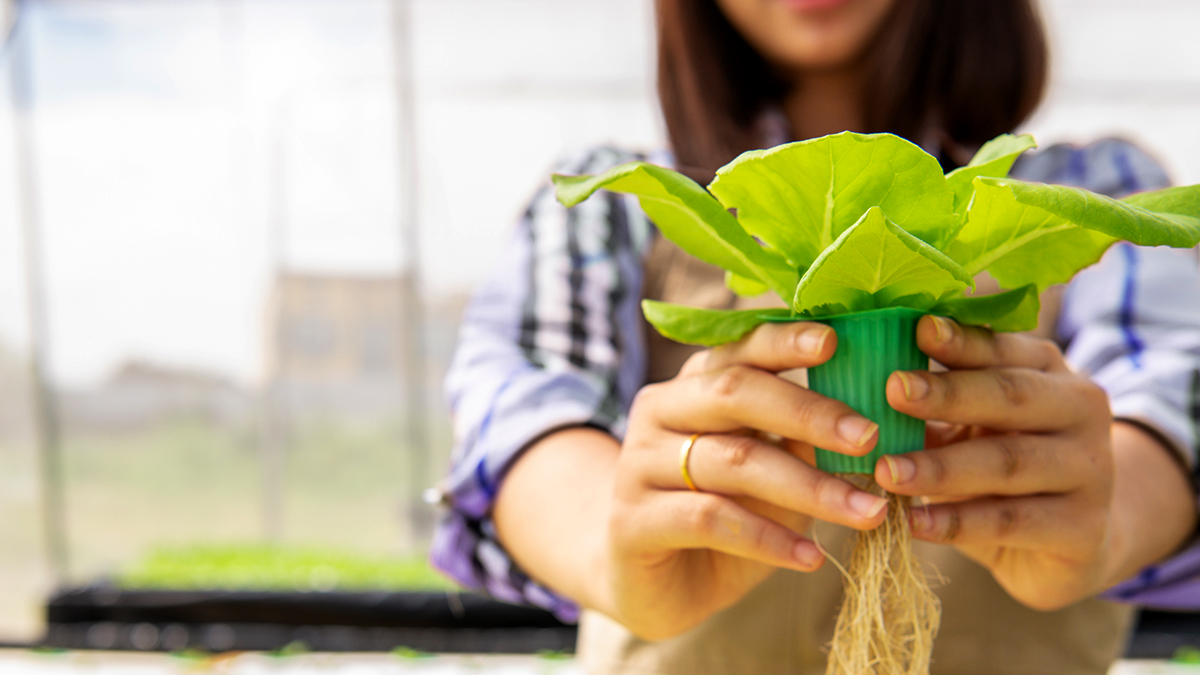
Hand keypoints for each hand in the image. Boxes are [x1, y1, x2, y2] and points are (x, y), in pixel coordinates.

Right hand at [605, 321, 889, 639]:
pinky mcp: (632, 520)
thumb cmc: (724, 518)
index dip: (783, 342)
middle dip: (809, 412)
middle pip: (733, 394)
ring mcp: (638, 464)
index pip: (738, 351)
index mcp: (691, 386)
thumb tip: (865, 423)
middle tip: (869, 437)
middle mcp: (658, 412)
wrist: (655, 586)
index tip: (833, 341)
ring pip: (733, 461)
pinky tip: (811, 556)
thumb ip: (798, 444)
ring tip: (868, 512)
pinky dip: (768, 538)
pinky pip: (710, 519)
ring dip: (809, 487)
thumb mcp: (767, 477)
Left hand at [875, 315, 1119, 609]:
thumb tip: (863, 373)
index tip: (917, 329)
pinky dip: (956, 521)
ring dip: (941, 467)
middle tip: (892, 391)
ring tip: (886, 472)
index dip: (962, 341)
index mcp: (1051, 371)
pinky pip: (1011, 522)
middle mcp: (1080, 411)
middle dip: (948, 394)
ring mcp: (1090, 470)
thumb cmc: (1000, 462)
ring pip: (1009, 463)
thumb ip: (935, 400)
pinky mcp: (1083, 528)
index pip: (1004, 349)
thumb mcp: (973, 424)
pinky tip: (913, 522)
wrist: (1072, 541)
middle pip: (1012, 397)